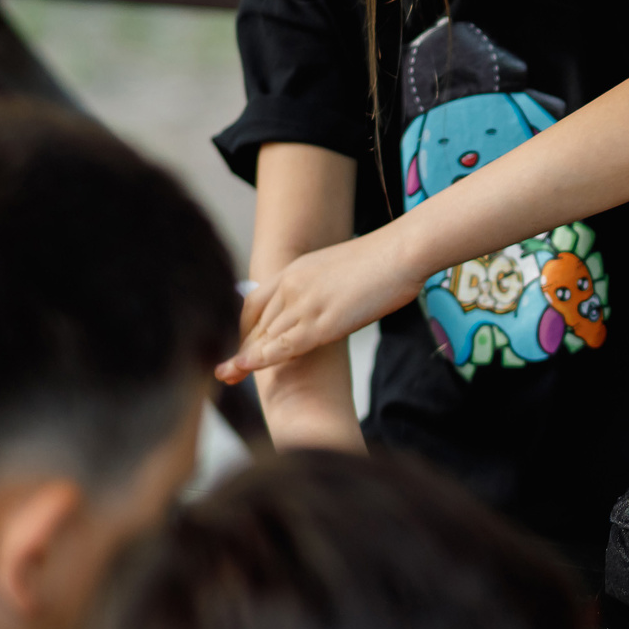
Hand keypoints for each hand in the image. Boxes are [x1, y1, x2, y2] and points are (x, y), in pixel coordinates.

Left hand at [221, 233, 422, 383]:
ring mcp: (304, 303)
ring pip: (264, 336)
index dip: (244, 327)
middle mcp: (292, 286)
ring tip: (229, 377)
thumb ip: (324, 285)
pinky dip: (260, 359)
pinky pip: (282, 346)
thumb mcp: (342, 267)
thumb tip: (330, 300)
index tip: (241, 345)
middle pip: (257, 323)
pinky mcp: (320, 322)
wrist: (402, 251)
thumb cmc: (386, 259)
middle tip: (226, 372)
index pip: (255, 303)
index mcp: (296, 270)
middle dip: (241, 348)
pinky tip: (246, 369)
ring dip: (244, 358)